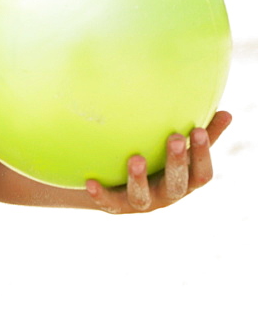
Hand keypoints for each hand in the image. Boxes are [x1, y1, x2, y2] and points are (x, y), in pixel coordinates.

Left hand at [85, 110, 231, 212]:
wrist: (118, 184)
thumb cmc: (159, 160)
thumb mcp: (180, 149)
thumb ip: (203, 134)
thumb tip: (228, 112)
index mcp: (185, 182)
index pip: (201, 174)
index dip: (203, 154)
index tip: (198, 129)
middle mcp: (166, 195)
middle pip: (176, 184)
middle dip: (177, 162)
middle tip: (176, 137)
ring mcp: (142, 203)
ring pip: (142, 197)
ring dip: (139, 178)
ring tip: (135, 158)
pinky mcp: (116, 207)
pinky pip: (108, 202)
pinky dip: (101, 194)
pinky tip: (91, 182)